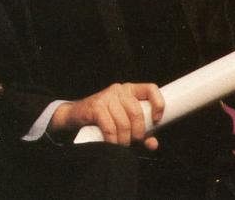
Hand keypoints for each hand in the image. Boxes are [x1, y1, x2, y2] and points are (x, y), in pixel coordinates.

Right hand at [49, 83, 164, 149]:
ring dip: (124, 140)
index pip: (151, 89)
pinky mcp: (96, 106)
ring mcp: (107, 96)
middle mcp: (119, 89)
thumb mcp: (125, 122)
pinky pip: (110, 128)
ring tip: (122, 145)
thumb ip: (142, 133)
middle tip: (134, 142)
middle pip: (136, 113)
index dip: (158, 104)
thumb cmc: (104, 119)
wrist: (76, 116)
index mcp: (130, 90)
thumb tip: (154, 144)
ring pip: (124, 123)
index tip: (156, 121)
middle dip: (138, 133)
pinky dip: (113, 140)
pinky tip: (112, 143)